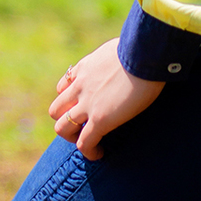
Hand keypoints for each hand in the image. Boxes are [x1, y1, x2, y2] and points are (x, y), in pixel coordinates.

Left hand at [50, 38, 163, 159]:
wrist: (144, 54)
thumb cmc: (141, 46)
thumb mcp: (120, 46)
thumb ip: (117, 56)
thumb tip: (132, 54)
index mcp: (85, 67)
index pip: (64, 85)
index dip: (70, 98)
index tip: (83, 105)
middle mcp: (80, 86)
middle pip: (56, 109)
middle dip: (65, 120)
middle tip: (83, 126)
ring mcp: (87, 104)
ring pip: (62, 128)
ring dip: (72, 137)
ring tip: (88, 142)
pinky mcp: (99, 119)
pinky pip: (84, 143)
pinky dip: (89, 152)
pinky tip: (99, 154)